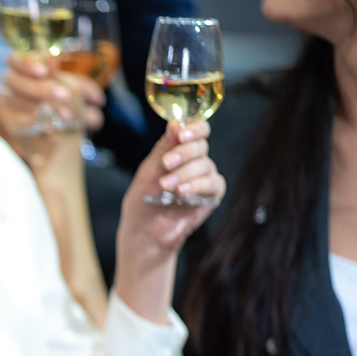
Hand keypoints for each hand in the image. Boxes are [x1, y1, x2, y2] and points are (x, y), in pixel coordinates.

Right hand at [0, 52, 99, 167]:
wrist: (65, 133)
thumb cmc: (65, 104)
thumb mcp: (67, 86)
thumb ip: (56, 75)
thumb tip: (51, 59)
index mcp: (22, 69)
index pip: (14, 59)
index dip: (26, 64)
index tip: (44, 71)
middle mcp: (9, 84)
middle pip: (13, 80)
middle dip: (39, 88)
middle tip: (64, 95)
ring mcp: (6, 105)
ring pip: (14, 102)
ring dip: (42, 109)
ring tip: (65, 116)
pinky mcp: (9, 125)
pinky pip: (18, 124)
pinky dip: (37, 125)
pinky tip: (52, 128)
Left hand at [113, 120, 223, 322]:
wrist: (145, 232)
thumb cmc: (143, 200)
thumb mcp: (148, 172)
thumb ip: (163, 149)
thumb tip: (175, 123)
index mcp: (177, 150)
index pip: (195, 129)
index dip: (192, 128)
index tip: (180, 133)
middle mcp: (194, 160)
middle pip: (200, 145)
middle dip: (183, 153)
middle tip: (166, 164)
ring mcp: (204, 177)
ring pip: (205, 165)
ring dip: (185, 174)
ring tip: (166, 187)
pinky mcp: (212, 194)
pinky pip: (213, 183)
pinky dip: (197, 186)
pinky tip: (183, 193)